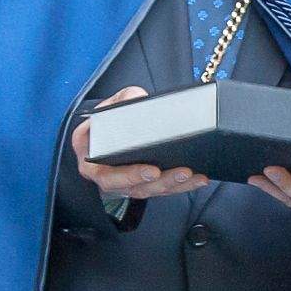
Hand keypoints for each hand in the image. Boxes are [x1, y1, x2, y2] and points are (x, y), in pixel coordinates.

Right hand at [72, 85, 211, 202]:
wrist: (111, 125)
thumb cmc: (109, 117)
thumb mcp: (112, 104)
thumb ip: (123, 100)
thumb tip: (136, 99)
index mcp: (92, 159)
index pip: (107, 175)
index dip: (130, 176)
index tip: (152, 170)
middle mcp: (107, 176)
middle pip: (133, 188)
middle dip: (160, 182)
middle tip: (182, 172)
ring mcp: (125, 183)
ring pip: (150, 191)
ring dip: (174, 185)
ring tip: (193, 176)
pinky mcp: (142, 184)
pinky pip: (161, 189)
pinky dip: (181, 186)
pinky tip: (198, 179)